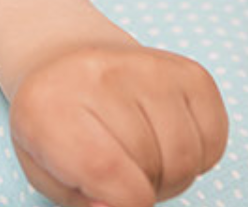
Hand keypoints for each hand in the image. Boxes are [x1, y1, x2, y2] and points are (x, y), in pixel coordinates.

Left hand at [8, 44, 227, 206]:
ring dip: (169, 174)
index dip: (123, 201)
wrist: (65, 65)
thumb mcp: (45, 169)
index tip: (118, 198)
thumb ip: (80, 200)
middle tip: (121, 171)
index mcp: (48, 102)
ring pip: (185, 157)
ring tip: (140, 158)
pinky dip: (195, 156)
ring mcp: (145, 66)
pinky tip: (162, 138)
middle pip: (150, 165)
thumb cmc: (55, 127)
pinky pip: (212, 140)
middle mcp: (96, 74)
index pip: (104, 169)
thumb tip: (115, 206)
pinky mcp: (186, 72)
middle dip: (142, 185)